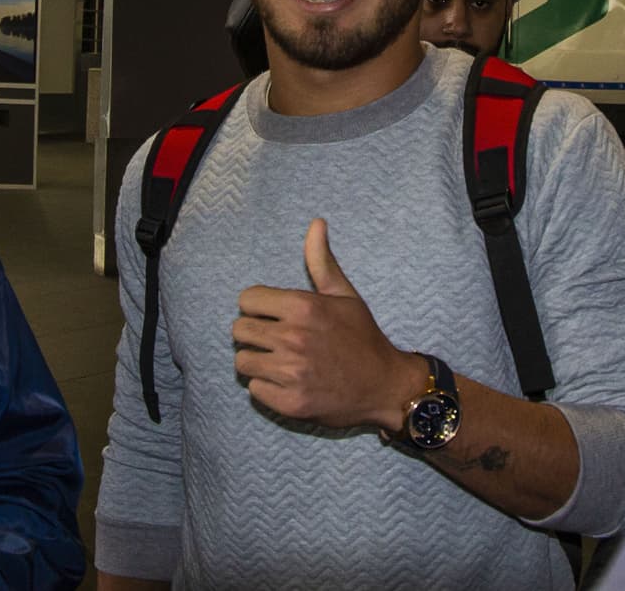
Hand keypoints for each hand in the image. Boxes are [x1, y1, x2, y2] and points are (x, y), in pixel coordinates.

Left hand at [231, 218, 423, 430]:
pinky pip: (254, 389)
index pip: (246, 300)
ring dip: (258, 362)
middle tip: (278, 341)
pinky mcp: (291, 403)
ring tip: (281, 362)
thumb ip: (321, 260)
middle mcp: (294, 338)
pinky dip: (267, 388)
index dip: (258, 308)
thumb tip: (316, 222)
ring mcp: (292, 372)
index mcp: (303, 307)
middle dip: (255, 335)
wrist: (386, 386)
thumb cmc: (362, 337)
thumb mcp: (344, 295)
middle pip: (239, 331)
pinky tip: (289, 383)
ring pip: (242, 361)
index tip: (274, 317)